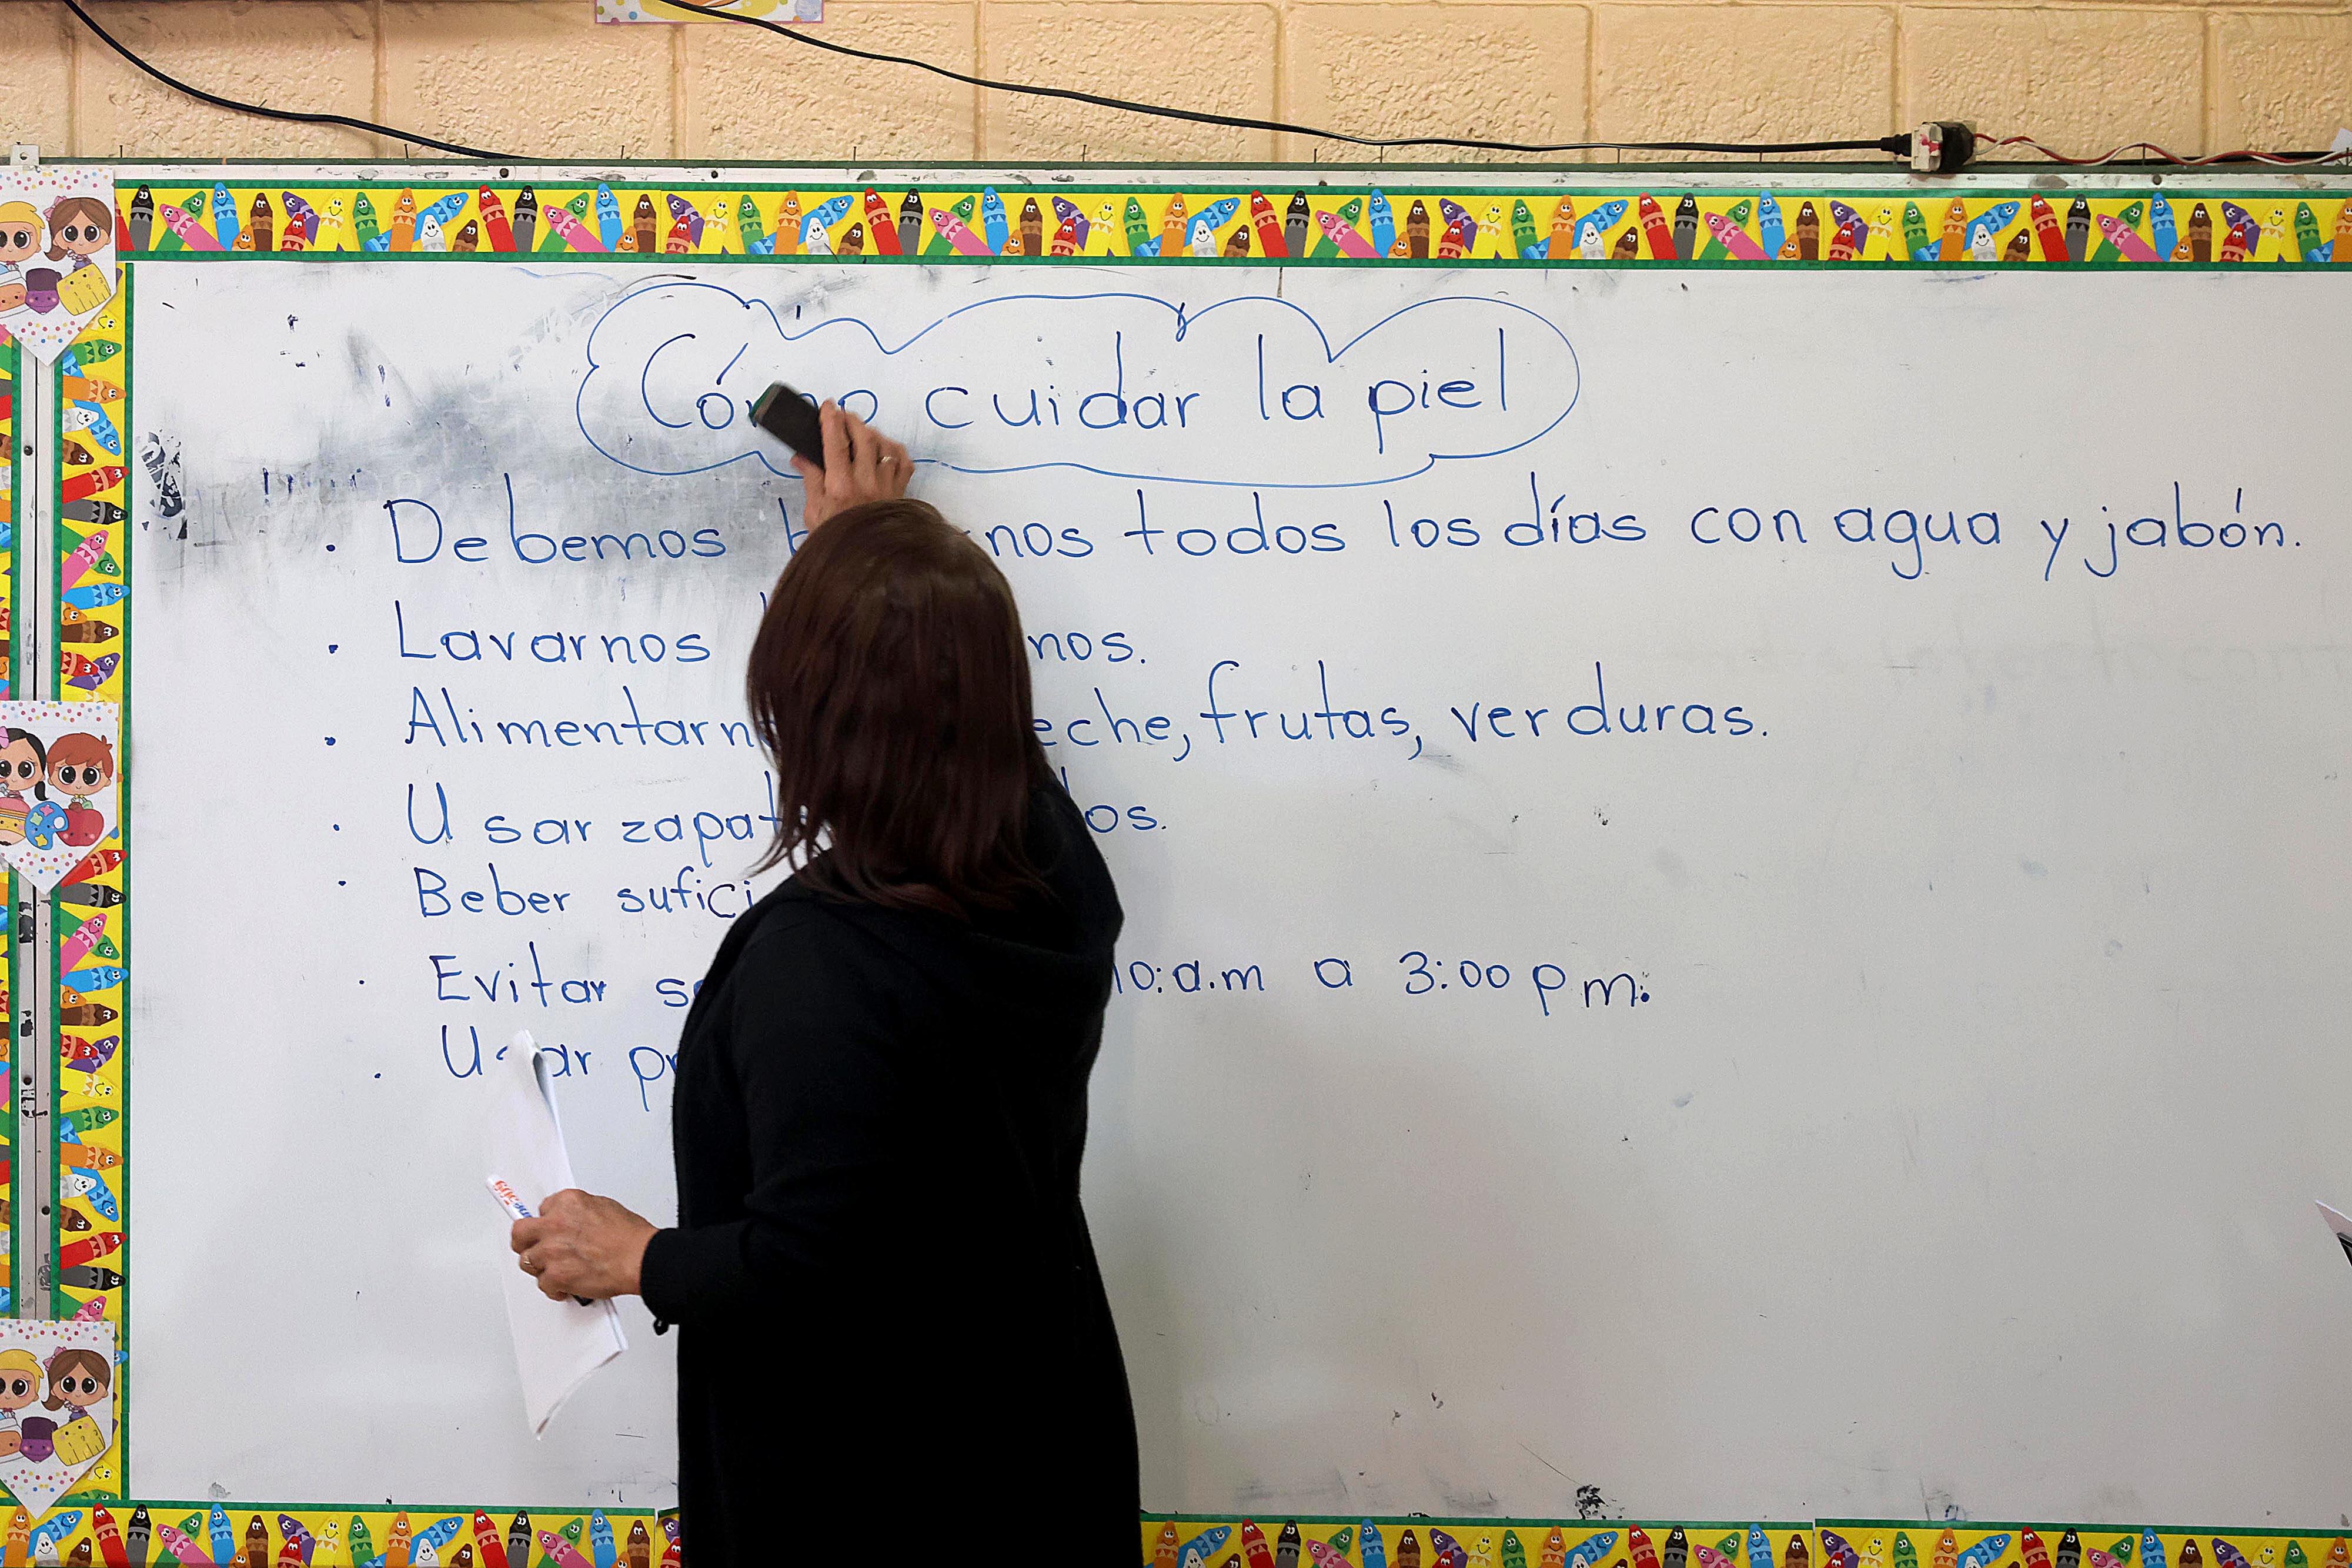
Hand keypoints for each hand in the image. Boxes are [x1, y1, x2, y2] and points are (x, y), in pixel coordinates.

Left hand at [510, 1189, 656, 1301]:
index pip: (540, 1210)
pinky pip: (543, 1284)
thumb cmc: (629, 1236)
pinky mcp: (556, 1275)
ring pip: (528, 1261)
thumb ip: (578, 1212)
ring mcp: (552, 1251)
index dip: (544, 1222)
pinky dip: (554, 1288)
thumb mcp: (604, 1207)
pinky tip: (565, 1285)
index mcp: (567, 1203)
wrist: (640, 1258)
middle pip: (520, 1233)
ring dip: (541, 1267)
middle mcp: (555, 1224)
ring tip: (556, 1268)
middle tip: (532, 1247)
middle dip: (525, 1242)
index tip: (542, 1227)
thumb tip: (573, 1220)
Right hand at [792, 401, 911, 529]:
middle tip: (842, 415)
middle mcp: (866, 483)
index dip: (830, 420)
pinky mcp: (900, 493)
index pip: (835, 443)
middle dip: (851, 420)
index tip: (827, 406)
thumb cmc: (834, 540)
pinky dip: (894, 450)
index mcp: (840, 487)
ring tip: (860, 431)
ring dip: (871, 432)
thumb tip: (802, 456)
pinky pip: (903, 462)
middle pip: (863, 437)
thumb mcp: (814, 512)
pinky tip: (884, 449)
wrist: (865, 566)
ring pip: (884, 445)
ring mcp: (887, 487)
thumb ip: (811, 479)